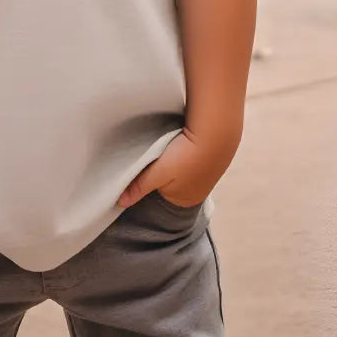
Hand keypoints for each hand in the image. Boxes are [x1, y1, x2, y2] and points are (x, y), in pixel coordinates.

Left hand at [116, 127, 230, 208]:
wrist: (216, 133)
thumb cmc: (186, 156)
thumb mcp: (158, 173)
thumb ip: (139, 187)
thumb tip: (119, 203)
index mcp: (184, 200)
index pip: (159, 196)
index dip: (149, 184)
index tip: (141, 171)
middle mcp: (197, 192)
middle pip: (170, 185)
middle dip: (160, 174)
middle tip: (152, 159)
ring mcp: (206, 176)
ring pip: (180, 171)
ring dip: (172, 162)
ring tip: (165, 151)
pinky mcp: (211, 159)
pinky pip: (191, 160)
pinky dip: (183, 154)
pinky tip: (179, 145)